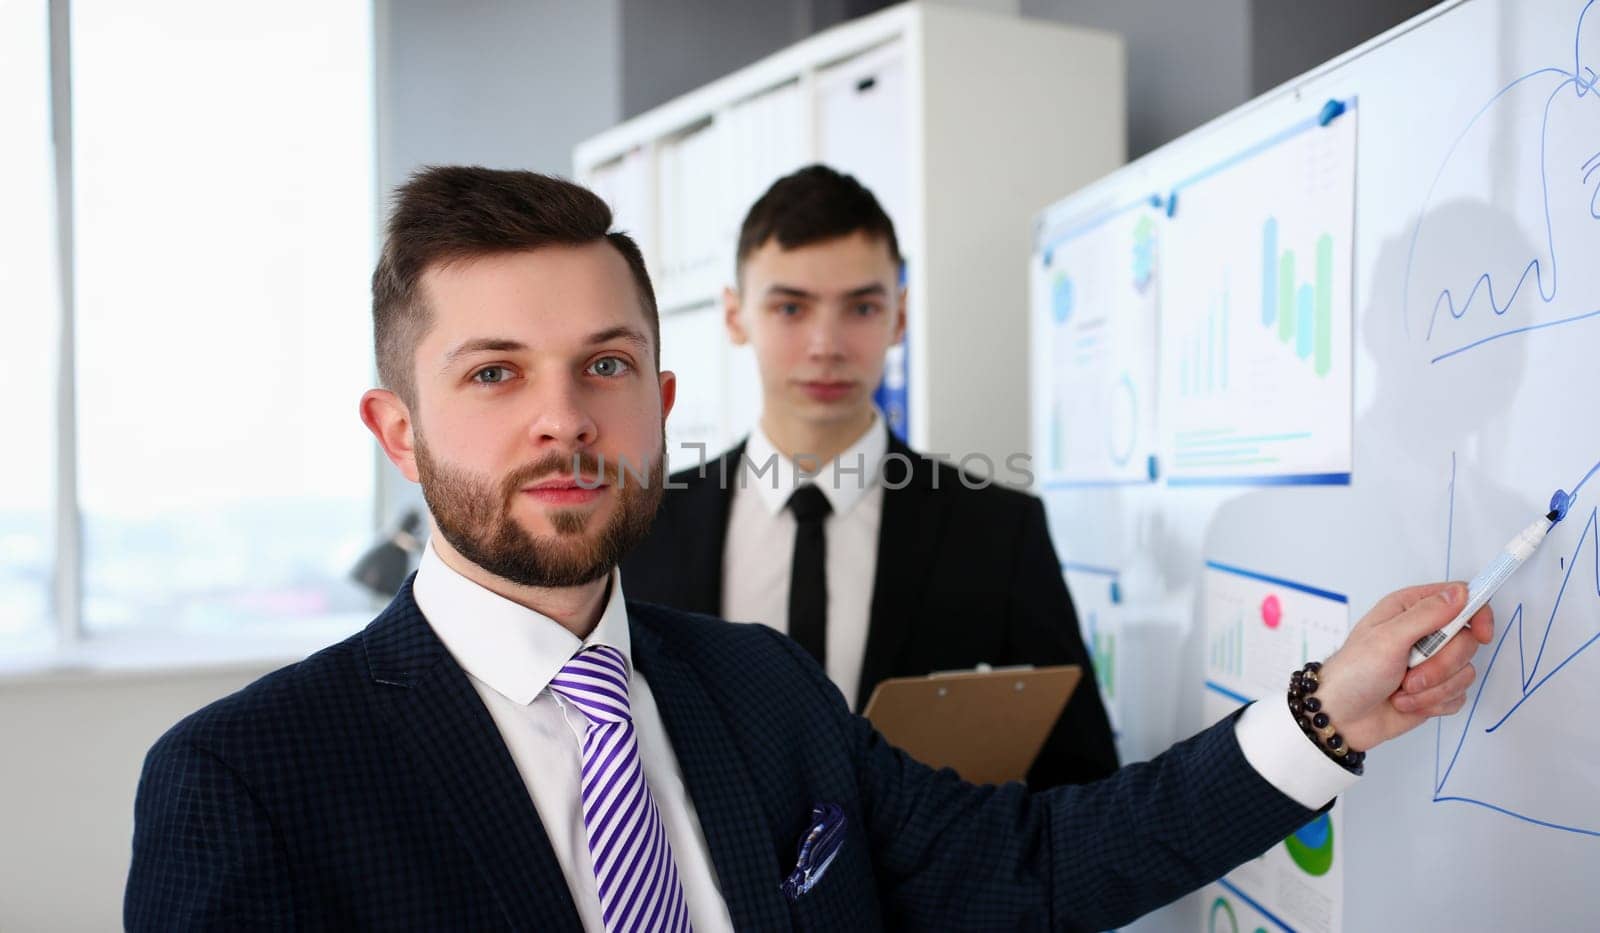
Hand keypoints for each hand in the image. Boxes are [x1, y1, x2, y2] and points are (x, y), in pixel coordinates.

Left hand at [1312, 581, 1492, 751]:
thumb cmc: (1353, 672)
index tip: (1480, 635)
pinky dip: (1433, 703)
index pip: (1461, 598)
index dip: (1476, 614)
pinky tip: (1407, 703)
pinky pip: (1459, 696)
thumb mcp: (1387, 638)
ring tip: (1402, 691)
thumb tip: (1460, 593)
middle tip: (1410, 675)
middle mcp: (1424, 633)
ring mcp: (1432, 663)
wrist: (1341, 717)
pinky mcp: (1436, 690)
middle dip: (1441, 666)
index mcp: (1409, 609)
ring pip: (1465, 672)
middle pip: (1466, 641)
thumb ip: (1426, 615)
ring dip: (1433, 689)